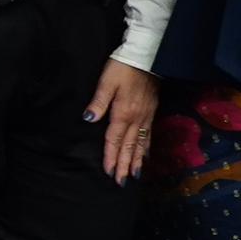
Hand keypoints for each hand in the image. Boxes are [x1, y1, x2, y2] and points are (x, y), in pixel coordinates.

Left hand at [87, 60, 159, 182]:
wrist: (147, 56)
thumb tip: (88, 119)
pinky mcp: (152, 112)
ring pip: (141, 144)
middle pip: (129, 147)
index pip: (115, 140)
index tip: (110, 173)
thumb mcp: (106, 82)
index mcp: (123, 113)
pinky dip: (147, 148)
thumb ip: (98, 101)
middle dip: (125, 165)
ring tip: (134, 176)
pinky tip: (146, 156)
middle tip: (122, 183)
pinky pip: (149, 135)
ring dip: (136, 161)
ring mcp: (146, 116)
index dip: (112, 157)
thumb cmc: (123, 68)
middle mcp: (136, 119)